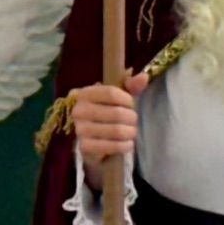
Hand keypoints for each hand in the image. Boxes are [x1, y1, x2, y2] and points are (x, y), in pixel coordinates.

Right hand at [74, 72, 150, 190]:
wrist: (93, 139)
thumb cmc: (107, 112)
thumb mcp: (118, 97)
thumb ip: (131, 86)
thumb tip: (144, 77)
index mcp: (85, 93)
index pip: (111, 93)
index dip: (127, 99)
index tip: (132, 105)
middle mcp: (79, 110)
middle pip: (116, 113)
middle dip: (131, 118)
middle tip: (134, 121)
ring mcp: (80, 129)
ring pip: (116, 130)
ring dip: (130, 132)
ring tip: (132, 132)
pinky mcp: (85, 147)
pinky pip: (111, 146)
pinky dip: (124, 145)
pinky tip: (128, 143)